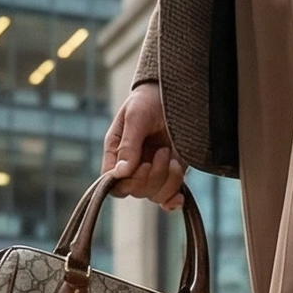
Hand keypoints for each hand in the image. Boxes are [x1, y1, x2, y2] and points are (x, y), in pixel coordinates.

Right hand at [103, 84, 186, 208]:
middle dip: (153, 175)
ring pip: (155, 195)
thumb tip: (121, 173)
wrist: (174, 93)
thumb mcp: (136, 117)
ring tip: (171, 154)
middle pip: (136, 191)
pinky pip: (169, 198)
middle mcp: (132, 166)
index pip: (113, 183)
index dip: (128, 182)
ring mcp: (153, 172)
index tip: (142, 165)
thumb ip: (129, 144)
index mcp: (116, 153)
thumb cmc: (148, 100)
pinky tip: (180, 197)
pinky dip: (174, 200)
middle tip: (162, 150)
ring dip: (168, 179)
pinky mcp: (172, 175)